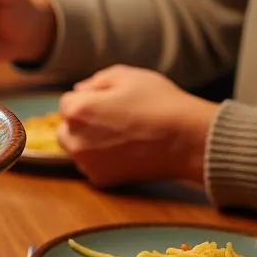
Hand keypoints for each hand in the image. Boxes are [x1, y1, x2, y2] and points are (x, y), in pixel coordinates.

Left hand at [58, 66, 218, 186]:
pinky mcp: (101, 179)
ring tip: (121, 136)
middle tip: (113, 120)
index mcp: (77, 110)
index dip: (89, 99)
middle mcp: (75, 139)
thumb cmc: (161, 103)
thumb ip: (96, 80)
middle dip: (82, 123)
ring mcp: (86, 162)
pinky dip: (102, 159)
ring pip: (77, 148)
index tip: (112, 103)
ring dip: (89, 142)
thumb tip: (79, 90)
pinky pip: (92, 165)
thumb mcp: (129, 76)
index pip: (67, 102)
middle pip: (66, 127)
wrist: (190, 141)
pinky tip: (125, 151)